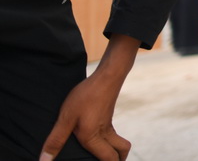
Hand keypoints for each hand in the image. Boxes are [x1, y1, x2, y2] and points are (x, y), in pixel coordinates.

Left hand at [39, 35, 137, 160]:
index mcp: (94, 137)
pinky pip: (113, 134)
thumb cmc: (86, 96)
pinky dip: (111, 140)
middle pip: (121, 152)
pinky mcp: (108, 116)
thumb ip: (56, 140)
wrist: (107, 76)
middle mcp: (105, 133)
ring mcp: (109, 124)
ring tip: (104, 155)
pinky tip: (96, 135)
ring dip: (116, 151)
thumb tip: (45, 160)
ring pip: (119, 142)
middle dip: (118, 160)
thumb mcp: (66, 118)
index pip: (108, 159)